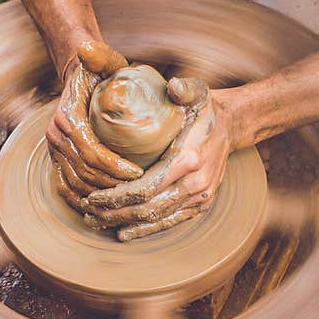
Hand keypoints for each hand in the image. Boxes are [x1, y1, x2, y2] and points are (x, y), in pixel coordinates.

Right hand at [46, 41, 144, 210]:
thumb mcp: (104, 60)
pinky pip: (66, 187)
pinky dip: (82, 200)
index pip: (92, 152)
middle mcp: (55, 136)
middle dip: (112, 186)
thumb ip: (100, 55)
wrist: (78, 76)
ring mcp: (54, 150)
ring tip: (127, 200)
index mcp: (66, 118)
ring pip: (76, 184)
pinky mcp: (56, 159)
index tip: (139, 173)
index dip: (115, 167)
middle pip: (85, 173)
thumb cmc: (99, 70)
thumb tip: (87, 48)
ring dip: (101, 196)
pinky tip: (103, 208)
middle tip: (139, 191)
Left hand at [81, 77, 233, 240]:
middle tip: (88, 213)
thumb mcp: (197, 91)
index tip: (93, 196)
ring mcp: (200, 198)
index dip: (117, 197)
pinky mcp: (200, 205)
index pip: (146, 187)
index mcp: (189, 159)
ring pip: (157, 219)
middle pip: (148, 208)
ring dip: (125, 224)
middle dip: (114, 214)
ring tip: (97, 222)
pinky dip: (146, 230)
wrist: (231, 126)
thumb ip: (184, 88)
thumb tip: (173, 85)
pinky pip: (171, 222)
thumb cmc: (205, 109)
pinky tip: (124, 232)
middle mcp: (196, 184)